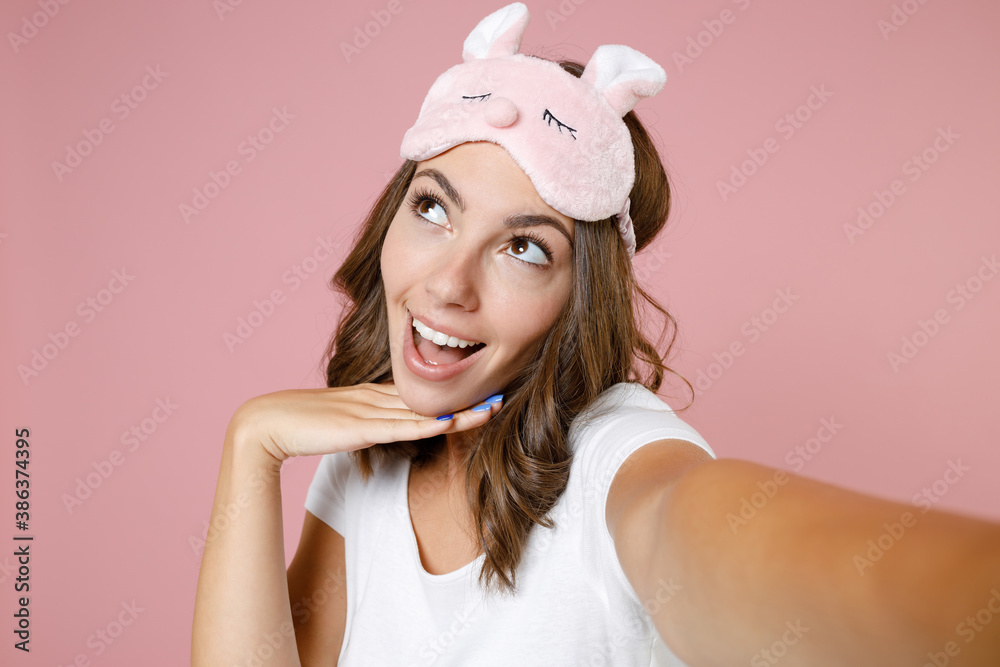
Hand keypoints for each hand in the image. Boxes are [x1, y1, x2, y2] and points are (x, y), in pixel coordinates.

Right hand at [229, 383, 500, 460]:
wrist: (263, 424)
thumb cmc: (296, 426)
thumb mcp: (338, 423)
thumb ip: (361, 424)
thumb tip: (380, 430)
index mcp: (370, 396)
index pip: (418, 394)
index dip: (452, 394)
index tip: (481, 393)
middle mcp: (375, 399)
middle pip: (429, 398)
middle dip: (466, 398)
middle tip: (501, 394)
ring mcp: (368, 412)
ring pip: (423, 411)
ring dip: (459, 411)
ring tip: (492, 406)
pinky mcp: (358, 428)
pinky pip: (399, 428)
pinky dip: (426, 425)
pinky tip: (451, 423)